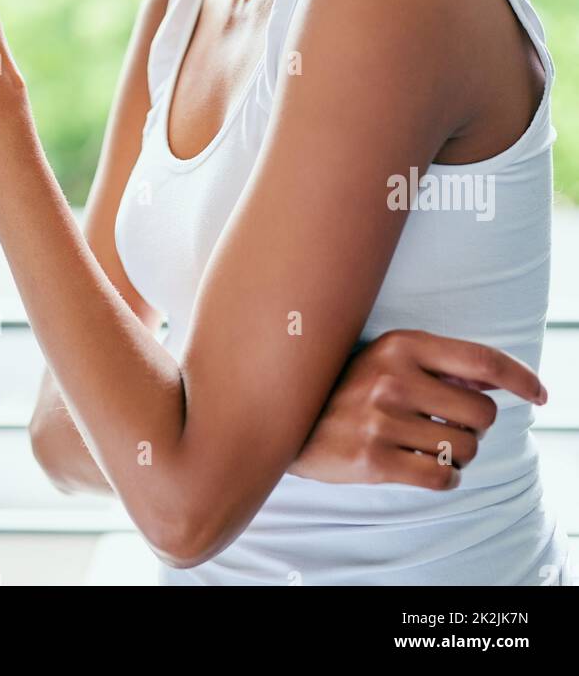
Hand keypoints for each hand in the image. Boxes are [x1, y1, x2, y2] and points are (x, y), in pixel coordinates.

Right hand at [286, 329, 546, 488]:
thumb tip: (494, 377)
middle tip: (444, 425)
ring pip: (466, 449)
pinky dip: (443, 478)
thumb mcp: (385, 359)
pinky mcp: (373, 461)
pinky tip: (421, 466)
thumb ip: (439, 363)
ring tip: (424, 444)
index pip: (481, 359)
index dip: (520, 378)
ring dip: (456, 454)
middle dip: (473, 426)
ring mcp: (381, 420)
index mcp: (400, 344)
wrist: (282, 422)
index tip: (540, 394)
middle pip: (483, 413)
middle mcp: (392, 378)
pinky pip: (442, 478)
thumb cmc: (344, 389)